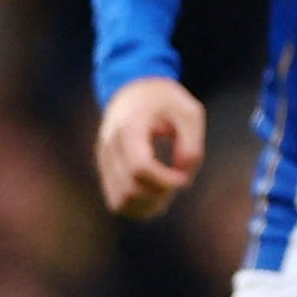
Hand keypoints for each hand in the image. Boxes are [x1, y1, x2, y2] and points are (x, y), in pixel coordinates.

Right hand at [95, 77, 205, 218]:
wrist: (133, 90)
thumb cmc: (166, 101)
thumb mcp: (190, 112)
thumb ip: (192, 144)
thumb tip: (183, 174)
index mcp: (129, 128)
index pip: (140, 167)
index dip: (166, 180)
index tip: (184, 177)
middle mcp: (110, 146)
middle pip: (130, 189)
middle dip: (161, 194)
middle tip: (178, 181)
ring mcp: (104, 160)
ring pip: (120, 202)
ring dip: (149, 205)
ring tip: (168, 191)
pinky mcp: (105, 169)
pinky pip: (117, 202)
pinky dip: (139, 206)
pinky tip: (157, 195)